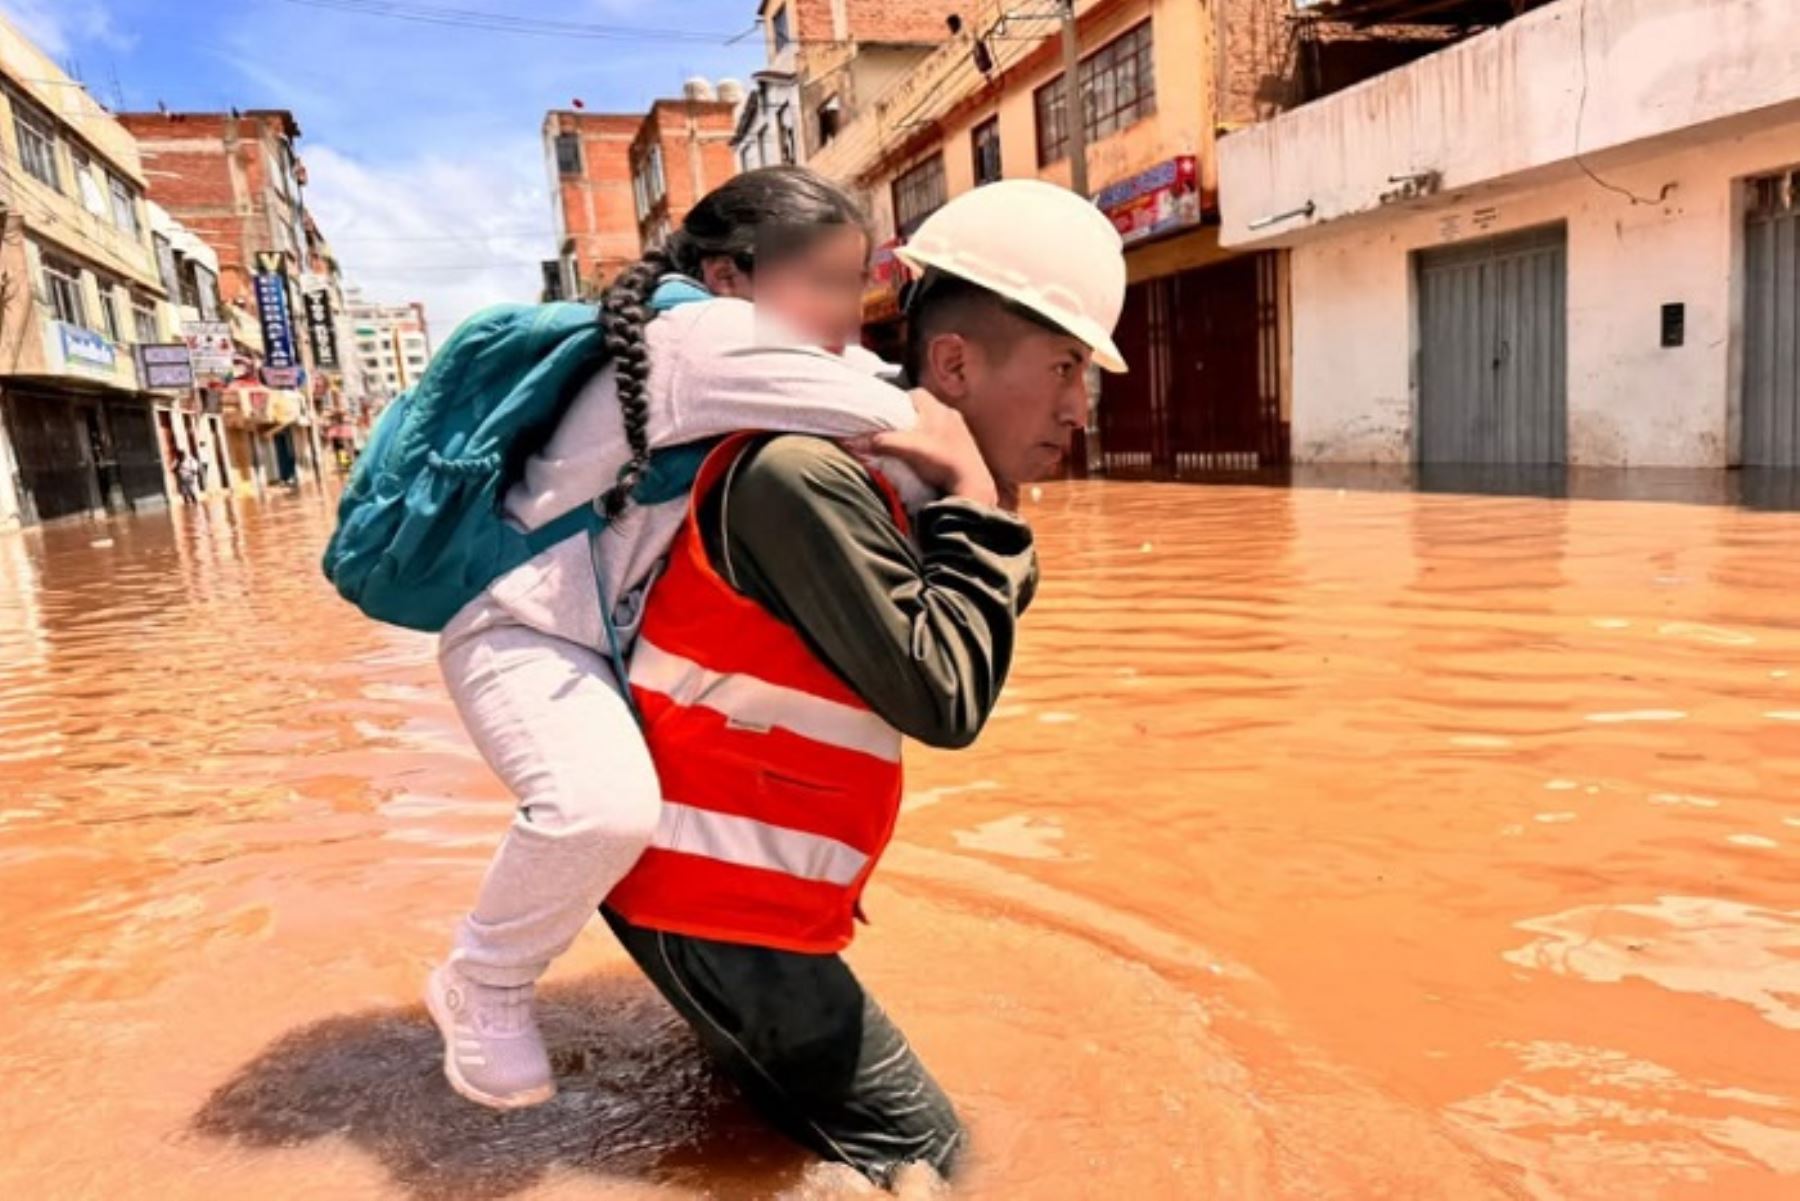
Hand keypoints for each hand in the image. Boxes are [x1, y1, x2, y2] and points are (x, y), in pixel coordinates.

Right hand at [865, 391, 998, 507]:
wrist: (970, 484)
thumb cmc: (940, 460)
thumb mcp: (907, 449)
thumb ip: (883, 442)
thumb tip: (856, 442)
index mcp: (938, 409)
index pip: (916, 393)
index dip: (901, 400)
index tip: (890, 411)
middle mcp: (951, 415)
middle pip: (926, 408)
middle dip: (911, 416)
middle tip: (898, 428)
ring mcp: (961, 430)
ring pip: (937, 422)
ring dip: (924, 429)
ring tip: (912, 442)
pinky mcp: (966, 446)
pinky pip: (947, 436)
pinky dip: (935, 441)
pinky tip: (929, 454)